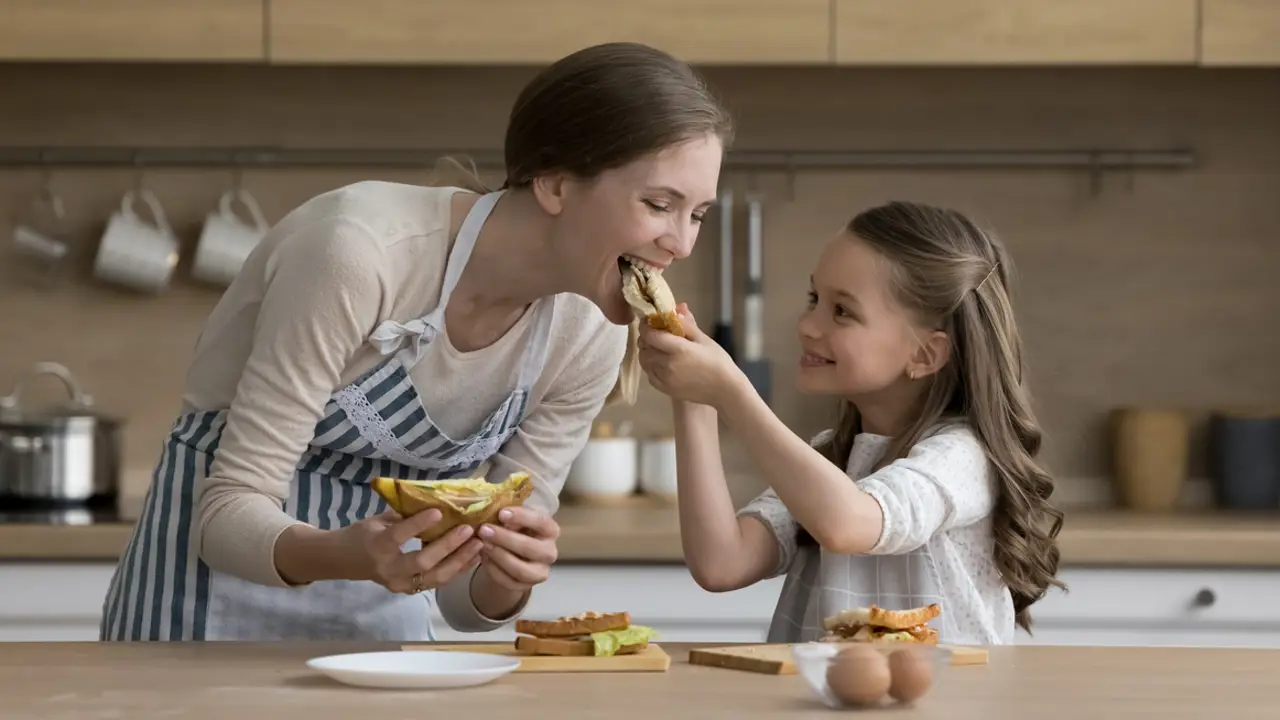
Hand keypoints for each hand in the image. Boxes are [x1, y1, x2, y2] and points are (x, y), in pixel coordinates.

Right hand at [333, 509, 484, 593]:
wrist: (344, 562)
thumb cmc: (363, 535)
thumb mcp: (378, 520)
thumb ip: (404, 515)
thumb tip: (436, 500)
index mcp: (378, 546)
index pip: (399, 536)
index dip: (419, 524)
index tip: (439, 511)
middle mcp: (390, 569)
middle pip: (423, 562)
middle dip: (448, 547)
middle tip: (469, 530)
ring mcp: (401, 584)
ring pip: (436, 577)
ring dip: (460, 560)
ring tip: (479, 544)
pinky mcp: (410, 590)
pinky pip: (438, 581)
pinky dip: (457, 569)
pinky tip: (474, 556)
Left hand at [476, 506, 559, 591]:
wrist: (515, 556)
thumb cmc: (516, 530)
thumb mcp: (516, 520)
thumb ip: (510, 516)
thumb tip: (493, 510)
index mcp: (551, 530)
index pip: (541, 522)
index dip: (522, 517)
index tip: (501, 513)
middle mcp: (550, 552)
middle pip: (529, 548)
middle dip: (505, 538)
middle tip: (484, 530)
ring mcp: (540, 572)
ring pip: (519, 569)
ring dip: (498, 555)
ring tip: (482, 544)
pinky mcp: (526, 586)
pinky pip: (508, 581)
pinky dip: (493, 569)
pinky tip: (483, 557)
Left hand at [638, 304, 745, 408]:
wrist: (725, 390)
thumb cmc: (718, 361)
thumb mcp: (704, 339)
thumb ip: (687, 323)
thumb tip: (677, 308)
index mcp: (679, 349)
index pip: (650, 335)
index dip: (646, 326)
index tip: (650, 322)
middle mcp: (668, 364)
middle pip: (644, 348)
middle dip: (646, 339)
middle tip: (655, 334)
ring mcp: (665, 379)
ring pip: (644, 362)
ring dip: (647, 352)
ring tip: (658, 348)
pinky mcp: (665, 389)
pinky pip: (649, 375)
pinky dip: (651, 366)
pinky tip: (661, 362)